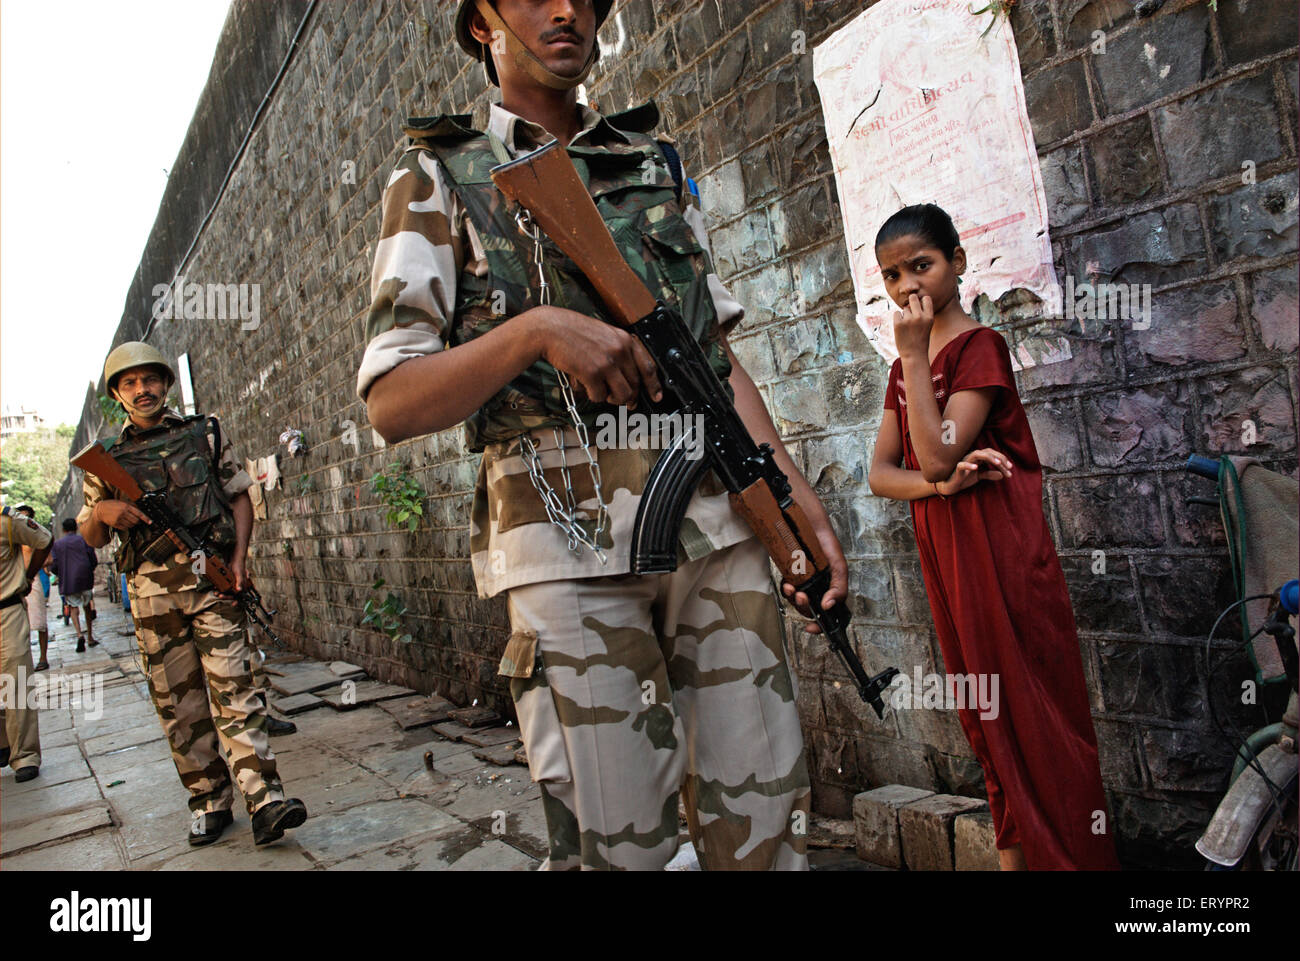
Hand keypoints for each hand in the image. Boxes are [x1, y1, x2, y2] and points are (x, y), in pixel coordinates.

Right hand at [93, 500, 151, 530]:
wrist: (100, 509)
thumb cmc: (112, 505)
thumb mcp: (122, 502)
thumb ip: (131, 505)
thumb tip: (140, 510)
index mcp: (126, 506)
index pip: (139, 513)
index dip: (145, 518)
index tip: (150, 522)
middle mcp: (123, 513)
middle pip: (136, 521)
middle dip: (138, 521)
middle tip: (136, 520)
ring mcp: (119, 519)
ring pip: (131, 525)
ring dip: (132, 524)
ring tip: (128, 520)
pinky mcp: (115, 524)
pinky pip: (125, 528)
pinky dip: (126, 526)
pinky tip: (123, 522)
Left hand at [217, 556, 248, 597]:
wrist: (233, 560)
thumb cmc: (239, 566)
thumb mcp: (240, 574)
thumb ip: (240, 582)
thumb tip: (239, 590)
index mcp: (243, 585)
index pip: (242, 595)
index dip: (238, 600)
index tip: (233, 604)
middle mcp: (238, 586)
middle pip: (233, 595)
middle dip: (226, 596)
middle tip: (221, 596)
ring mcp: (233, 584)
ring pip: (228, 592)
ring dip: (222, 593)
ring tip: (217, 593)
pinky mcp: (228, 582)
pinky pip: (224, 587)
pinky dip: (220, 589)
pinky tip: (216, 589)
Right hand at [533, 307, 663, 407]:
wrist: (549, 329)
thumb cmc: (572, 331)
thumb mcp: (603, 334)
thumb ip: (618, 351)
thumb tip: (626, 375)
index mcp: (624, 339)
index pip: (648, 366)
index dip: (653, 385)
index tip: (656, 396)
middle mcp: (620, 350)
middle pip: (635, 384)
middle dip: (629, 397)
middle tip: (621, 401)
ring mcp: (607, 362)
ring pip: (622, 394)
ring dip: (612, 399)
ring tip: (601, 392)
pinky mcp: (592, 373)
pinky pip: (599, 396)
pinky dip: (592, 395)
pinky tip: (584, 385)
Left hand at [780, 522, 848, 634]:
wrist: (806, 522)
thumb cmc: (825, 541)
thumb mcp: (838, 565)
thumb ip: (839, 587)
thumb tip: (828, 606)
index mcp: (832, 587)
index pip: (830, 613)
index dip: (822, 624)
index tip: (812, 628)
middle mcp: (818, 586)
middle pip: (811, 609)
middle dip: (804, 607)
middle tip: (801, 597)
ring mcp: (804, 582)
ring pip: (797, 601)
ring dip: (793, 599)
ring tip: (792, 589)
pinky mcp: (791, 575)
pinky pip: (787, 588)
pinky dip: (786, 589)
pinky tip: (787, 583)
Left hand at [891, 294, 934, 359]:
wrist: (914, 355)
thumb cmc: (921, 340)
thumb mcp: (927, 325)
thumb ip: (922, 313)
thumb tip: (912, 300)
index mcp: (929, 317)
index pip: (926, 298)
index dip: (922, 301)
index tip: (920, 307)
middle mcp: (920, 317)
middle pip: (913, 297)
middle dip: (911, 300)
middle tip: (910, 309)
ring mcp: (908, 320)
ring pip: (905, 309)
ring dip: (905, 315)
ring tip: (908, 328)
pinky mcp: (898, 324)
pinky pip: (896, 313)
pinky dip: (898, 319)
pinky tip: (902, 328)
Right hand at [935, 448, 1012, 496]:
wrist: (950, 486)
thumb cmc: (964, 478)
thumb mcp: (979, 476)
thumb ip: (990, 474)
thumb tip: (1002, 475)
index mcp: (978, 458)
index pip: (992, 455)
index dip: (1002, 459)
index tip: (1010, 469)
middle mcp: (972, 457)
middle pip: (987, 452)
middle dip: (999, 458)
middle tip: (1008, 468)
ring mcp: (964, 461)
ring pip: (977, 454)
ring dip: (988, 458)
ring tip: (998, 464)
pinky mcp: (957, 469)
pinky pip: (962, 465)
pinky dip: (969, 465)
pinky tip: (976, 468)